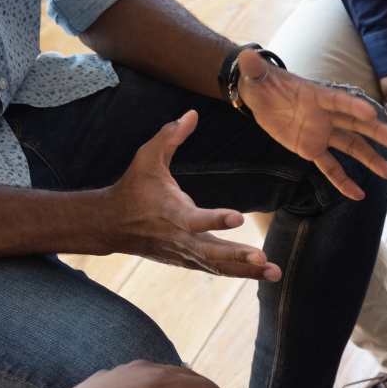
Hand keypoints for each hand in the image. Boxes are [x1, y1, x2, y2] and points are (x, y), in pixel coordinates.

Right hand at [105, 111, 281, 280]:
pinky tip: (262, 274)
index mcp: (171, 213)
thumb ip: (169, 136)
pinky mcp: (188, 261)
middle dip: (237, 256)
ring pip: (217, 266)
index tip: (238, 217)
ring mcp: (184, 253)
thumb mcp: (146, 157)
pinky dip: (238, 273)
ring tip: (274, 273)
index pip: (195, 219)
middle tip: (262, 258)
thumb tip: (192, 113)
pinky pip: (216, 269)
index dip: (215, 220)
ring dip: (246, 271)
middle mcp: (179, 238)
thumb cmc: (134, 187)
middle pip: (211, 252)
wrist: (112, 224)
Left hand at [236, 51, 386, 199]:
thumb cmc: (261, 82)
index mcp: (316, 95)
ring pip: (351, 147)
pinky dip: (342, 181)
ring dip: (370, 160)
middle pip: (355, 125)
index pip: (338, 101)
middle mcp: (325, 115)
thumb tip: (247, 57)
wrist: (259, 96)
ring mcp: (322, 132)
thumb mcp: (255, 75)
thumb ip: (254, 69)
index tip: (372, 114)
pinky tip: (358, 195)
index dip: (353, 106)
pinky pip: (330, 167)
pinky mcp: (312, 148)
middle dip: (376, 133)